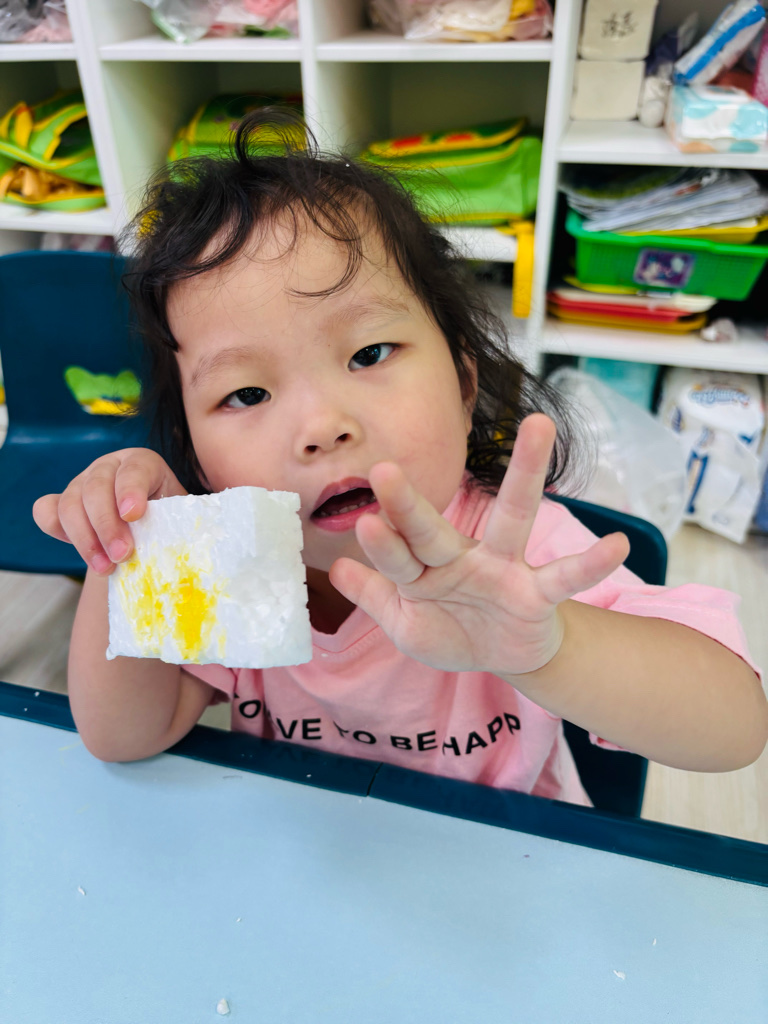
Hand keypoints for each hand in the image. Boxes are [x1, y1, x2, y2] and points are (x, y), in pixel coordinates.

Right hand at [32, 448, 186, 575]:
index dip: (131, 490)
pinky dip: (55, 530)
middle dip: (107, 525)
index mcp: (141, 462)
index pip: (134, 469)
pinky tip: (81, 553)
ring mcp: (81, 482)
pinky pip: (46, 511)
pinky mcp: (62, 501)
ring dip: (84, 539)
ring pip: (70, 504)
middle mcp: (108, 467)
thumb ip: (178, 522)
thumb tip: (181, 545)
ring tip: (105, 568)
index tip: (133, 515)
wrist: (147, 529)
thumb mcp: (179, 516)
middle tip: (121, 555)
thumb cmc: (168, 521)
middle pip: (96, 488)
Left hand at [330, 414, 629, 676]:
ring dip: (525, 473)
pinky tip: (618, 546)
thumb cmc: (452, 630)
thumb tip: (336, 567)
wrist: (502, 657)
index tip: (363, 522)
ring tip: (540, 424)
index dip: (383, 543)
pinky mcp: (538, 592)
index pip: (399, 556)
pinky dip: (590, 564)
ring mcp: (504, 569)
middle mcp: (463, 559)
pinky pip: (565, 577)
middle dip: (410, 505)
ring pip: (514, 517)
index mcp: (426, 570)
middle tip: (386, 470)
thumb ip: (375, 597)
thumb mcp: (406, 624)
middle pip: (434, 528)